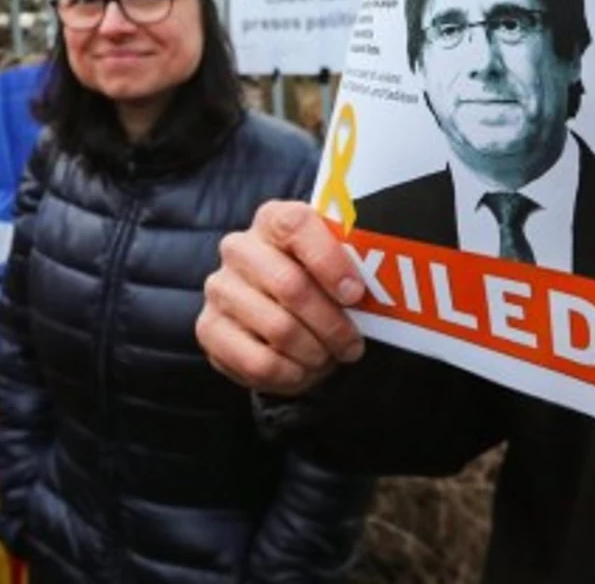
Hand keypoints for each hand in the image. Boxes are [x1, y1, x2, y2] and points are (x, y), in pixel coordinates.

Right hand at [197, 201, 367, 396]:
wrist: (276, 312)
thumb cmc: (316, 283)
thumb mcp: (336, 265)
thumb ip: (354, 264)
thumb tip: (385, 279)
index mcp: (273, 220)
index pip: (296, 225)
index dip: (329, 261)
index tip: (355, 293)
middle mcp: (239, 248)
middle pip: (290, 285)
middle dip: (332, 323)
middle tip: (352, 345)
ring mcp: (220, 288)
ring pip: (278, 329)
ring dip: (315, 353)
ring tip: (328, 357)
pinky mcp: (208, 328)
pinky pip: (258, 362)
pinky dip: (291, 374)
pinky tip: (302, 370)